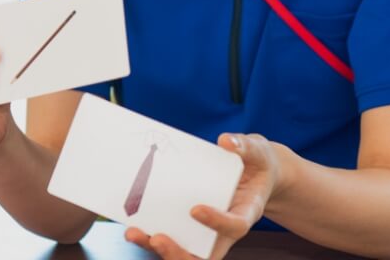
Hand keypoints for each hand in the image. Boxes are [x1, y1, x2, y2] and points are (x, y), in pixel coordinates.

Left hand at [124, 133, 280, 259]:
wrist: (255, 173)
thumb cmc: (256, 163)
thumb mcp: (257, 150)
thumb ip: (245, 146)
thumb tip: (226, 141)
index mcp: (246, 212)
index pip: (235, 227)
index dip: (217, 222)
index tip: (195, 209)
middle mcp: (226, 229)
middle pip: (207, 255)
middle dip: (179, 252)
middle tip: (157, 238)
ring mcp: (208, 231)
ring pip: (186, 253)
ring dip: (158, 248)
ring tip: (133, 233)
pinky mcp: (192, 226)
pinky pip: (174, 238)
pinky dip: (152, 236)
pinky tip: (132, 224)